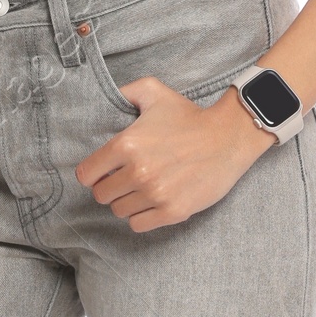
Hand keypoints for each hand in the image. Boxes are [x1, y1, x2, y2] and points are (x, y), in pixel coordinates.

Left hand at [74, 76, 274, 231]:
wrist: (229, 136)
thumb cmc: (190, 116)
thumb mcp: (154, 91)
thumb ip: (124, 92)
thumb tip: (104, 98)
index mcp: (126, 144)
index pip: (86, 174)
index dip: (93, 172)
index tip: (105, 170)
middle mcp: (138, 171)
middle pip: (101, 195)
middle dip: (110, 187)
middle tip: (125, 179)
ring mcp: (156, 194)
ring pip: (119, 211)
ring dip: (126, 201)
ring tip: (141, 189)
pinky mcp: (173, 211)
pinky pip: (138, 225)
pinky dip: (141, 216)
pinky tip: (152, 202)